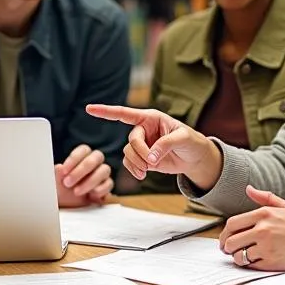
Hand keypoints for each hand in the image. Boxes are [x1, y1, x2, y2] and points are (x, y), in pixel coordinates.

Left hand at [55, 145, 112, 207]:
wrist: (67, 205)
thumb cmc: (62, 189)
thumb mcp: (56, 182)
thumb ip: (57, 174)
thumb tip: (59, 167)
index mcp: (82, 156)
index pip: (83, 150)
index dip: (74, 159)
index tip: (63, 171)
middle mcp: (95, 162)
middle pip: (96, 157)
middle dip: (81, 170)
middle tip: (68, 183)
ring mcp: (102, 174)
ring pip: (104, 170)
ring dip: (90, 181)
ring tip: (76, 192)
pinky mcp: (107, 186)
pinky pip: (109, 184)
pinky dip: (100, 190)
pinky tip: (90, 196)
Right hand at [86, 103, 222, 190]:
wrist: (195, 158)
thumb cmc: (192, 142)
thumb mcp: (183, 138)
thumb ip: (166, 145)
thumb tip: (151, 158)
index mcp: (151, 117)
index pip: (124, 113)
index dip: (106, 111)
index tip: (89, 108)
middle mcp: (143, 129)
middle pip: (131, 140)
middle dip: (140, 153)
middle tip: (153, 162)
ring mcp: (142, 144)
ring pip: (128, 153)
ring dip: (137, 163)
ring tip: (149, 169)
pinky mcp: (142, 157)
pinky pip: (129, 163)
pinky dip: (134, 170)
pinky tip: (143, 175)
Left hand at [219, 187, 284, 273]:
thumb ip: (266, 198)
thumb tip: (249, 189)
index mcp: (265, 213)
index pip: (232, 223)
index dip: (225, 233)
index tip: (225, 238)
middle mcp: (263, 229)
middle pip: (231, 240)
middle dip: (226, 246)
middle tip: (229, 249)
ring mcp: (266, 246)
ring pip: (238, 254)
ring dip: (237, 257)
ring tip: (242, 256)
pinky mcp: (271, 262)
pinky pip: (250, 265)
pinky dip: (249, 265)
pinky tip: (255, 261)